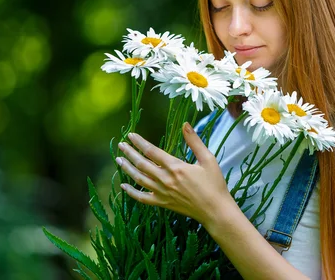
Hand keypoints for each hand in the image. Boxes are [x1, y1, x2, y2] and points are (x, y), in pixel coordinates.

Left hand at [116, 122, 233, 225]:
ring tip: (118, 160)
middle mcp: (166, 180)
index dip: (140, 143)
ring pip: (139, 179)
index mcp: (176, 167)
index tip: (131, 135)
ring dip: (127, 168)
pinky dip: (131, 192)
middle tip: (121, 145)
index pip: (152, 151)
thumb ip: (195, 141)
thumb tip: (185, 124)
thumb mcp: (208, 159)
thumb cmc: (214, 184)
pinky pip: (143, 198)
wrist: (215, 210)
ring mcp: (163, 193)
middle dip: (130, 153)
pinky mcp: (163, 203)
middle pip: (142, 164)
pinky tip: (123, 186)